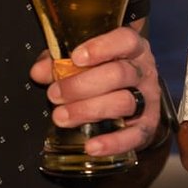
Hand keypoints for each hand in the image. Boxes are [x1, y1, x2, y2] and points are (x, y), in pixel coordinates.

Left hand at [30, 24, 163, 160]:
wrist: (133, 96)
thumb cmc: (105, 71)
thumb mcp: (83, 59)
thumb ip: (60, 61)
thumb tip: (39, 72)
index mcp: (131, 48)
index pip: (125, 40)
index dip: (102, 48)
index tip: (76, 57)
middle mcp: (143, 70)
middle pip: (119, 74)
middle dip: (82, 85)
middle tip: (54, 94)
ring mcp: (148, 98)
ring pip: (124, 103)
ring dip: (88, 111)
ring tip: (61, 116)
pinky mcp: (148, 125)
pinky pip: (135, 136)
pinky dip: (112, 143)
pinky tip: (91, 146)